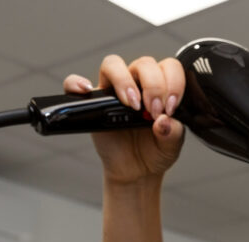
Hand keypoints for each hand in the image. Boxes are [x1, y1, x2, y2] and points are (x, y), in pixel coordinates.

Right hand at [62, 55, 185, 183]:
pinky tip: (86, 90)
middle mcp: (137, 83)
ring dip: (124, 81)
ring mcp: (114, 90)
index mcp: (161, 88)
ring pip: (113, 64)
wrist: (137, 169)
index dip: (173, 83)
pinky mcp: (93, 102)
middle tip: (154, 111)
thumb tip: (164, 121)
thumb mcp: (172, 146)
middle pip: (144, 64)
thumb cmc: (155, 151)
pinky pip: (75, 83)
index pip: (168, 67)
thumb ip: (173, 133)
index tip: (171, 107)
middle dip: (153, 86)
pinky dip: (76, 82)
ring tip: (132, 106)